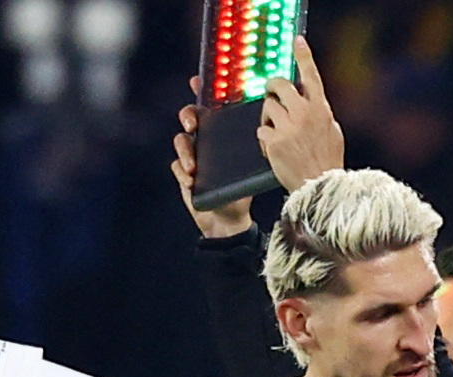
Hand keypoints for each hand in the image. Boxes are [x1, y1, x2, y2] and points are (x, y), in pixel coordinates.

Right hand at [173, 83, 254, 237]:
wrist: (232, 218)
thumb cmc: (244, 186)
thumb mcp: (256, 163)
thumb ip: (263, 144)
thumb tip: (274, 127)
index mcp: (222, 131)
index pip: (212, 105)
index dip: (203, 91)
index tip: (197, 81)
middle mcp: (205, 139)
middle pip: (190, 116)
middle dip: (188, 115)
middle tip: (193, 124)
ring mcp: (193, 156)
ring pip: (181, 141)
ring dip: (184, 149)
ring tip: (193, 164)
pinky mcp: (185, 175)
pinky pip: (177, 167)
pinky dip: (182, 172)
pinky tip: (191, 181)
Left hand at [259, 38, 343, 190]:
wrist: (319, 188)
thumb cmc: (327, 162)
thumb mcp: (332, 132)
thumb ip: (320, 113)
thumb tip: (310, 100)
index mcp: (321, 109)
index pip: (311, 75)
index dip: (303, 56)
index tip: (296, 41)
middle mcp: (304, 113)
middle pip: (279, 85)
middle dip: (272, 87)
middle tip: (271, 92)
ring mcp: (288, 126)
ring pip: (267, 107)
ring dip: (267, 118)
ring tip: (275, 132)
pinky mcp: (274, 141)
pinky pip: (261, 131)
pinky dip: (265, 139)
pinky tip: (273, 149)